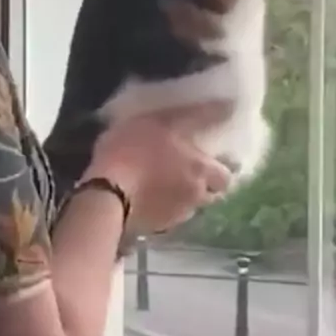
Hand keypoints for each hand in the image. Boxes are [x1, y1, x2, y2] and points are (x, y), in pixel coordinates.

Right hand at [85, 102, 232, 234]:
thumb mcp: (164, 121)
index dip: (222, 168)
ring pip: (189, 208)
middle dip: (204, 186)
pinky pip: (166, 218)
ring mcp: (175, 217)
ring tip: (164, 186)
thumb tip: (230, 106)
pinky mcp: (154, 230)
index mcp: (201, 171)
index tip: (213, 159)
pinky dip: (162, 209)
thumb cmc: (134, 151)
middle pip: (211, 196)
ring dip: (182, 198)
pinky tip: (147, 199)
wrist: (104, 195)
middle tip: (188, 172)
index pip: (228, 177)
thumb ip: (198, 115)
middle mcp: (196, 198)